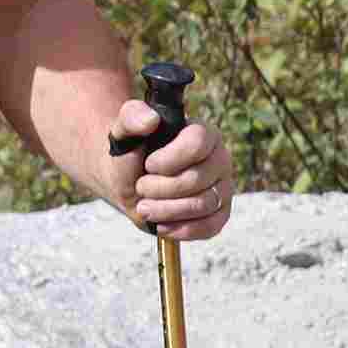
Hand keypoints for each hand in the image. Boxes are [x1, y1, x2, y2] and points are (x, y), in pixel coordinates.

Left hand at [110, 102, 233, 241]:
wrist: (130, 180)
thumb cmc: (132, 151)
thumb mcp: (124, 130)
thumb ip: (131, 117)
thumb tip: (150, 119)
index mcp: (203, 133)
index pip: (198, 143)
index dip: (170, 159)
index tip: (149, 165)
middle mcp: (219, 158)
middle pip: (197, 179)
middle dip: (161, 188)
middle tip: (141, 187)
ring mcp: (223, 187)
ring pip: (202, 205)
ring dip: (167, 210)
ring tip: (144, 208)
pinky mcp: (219, 212)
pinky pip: (210, 226)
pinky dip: (182, 230)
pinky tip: (161, 225)